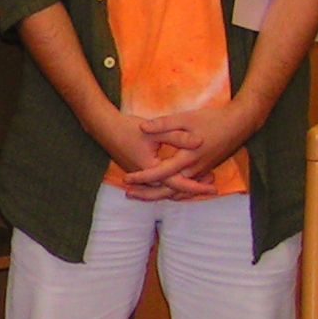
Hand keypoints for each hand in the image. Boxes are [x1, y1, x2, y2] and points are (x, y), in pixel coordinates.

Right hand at [87, 106, 201, 200]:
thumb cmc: (128, 128)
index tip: (213, 188)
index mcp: (151, 169)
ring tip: (200, 183)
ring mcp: (141, 175)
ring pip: (165, 188)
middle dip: (192, 190)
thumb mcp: (154, 130)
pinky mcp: (138, 170)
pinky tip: (180, 176)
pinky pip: (158, 183)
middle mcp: (146, 176)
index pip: (178, 184)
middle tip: (211, 188)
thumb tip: (199, 142)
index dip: (197, 187)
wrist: (104, 127)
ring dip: (182, 187)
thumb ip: (177, 136)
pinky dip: (171, 183)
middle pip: (173, 190)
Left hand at [126, 100, 259, 198]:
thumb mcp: (186, 118)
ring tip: (141, 195)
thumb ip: (163, 124)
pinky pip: (187, 187)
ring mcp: (201, 172)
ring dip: (160, 194)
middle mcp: (194, 170)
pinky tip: (164, 191)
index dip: (142, 177)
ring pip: (179, 191)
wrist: (239, 124)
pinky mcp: (205, 170)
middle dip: (148, 194)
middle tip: (129, 194)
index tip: (126, 179)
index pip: (161, 173)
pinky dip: (174, 192)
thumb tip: (143, 127)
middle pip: (169, 190)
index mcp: (187, 158)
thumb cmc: (213, 119)